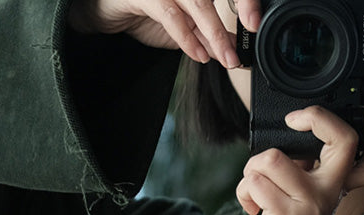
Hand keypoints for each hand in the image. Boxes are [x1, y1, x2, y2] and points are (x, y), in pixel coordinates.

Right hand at [68, 0, 260, 67]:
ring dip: (214, 34)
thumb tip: (234, 50)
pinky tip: (199, 54)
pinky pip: (170, 13)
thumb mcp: (184, 27)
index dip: (244, 0)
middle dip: (237, 11)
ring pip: (197, 3)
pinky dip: (187, 37)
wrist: (107, 12)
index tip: (255, 22)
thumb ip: (208, 35)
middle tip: (246, 41)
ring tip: (226, 58)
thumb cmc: (145, 10)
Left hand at [235, 104, 363, 214]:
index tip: (298, 118)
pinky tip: (251, 210)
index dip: (326, 117)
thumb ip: (300, 171)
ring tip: (254, 195)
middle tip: (277, 148)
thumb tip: (283, 141)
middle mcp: (328, 194)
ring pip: (271, 159)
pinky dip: (244, 193)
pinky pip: (255, 183)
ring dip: (251, 173)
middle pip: (327, 137)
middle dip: (303, 124)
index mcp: (334, 185)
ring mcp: (309, 206)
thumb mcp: (300, 201)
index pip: (350, 139)